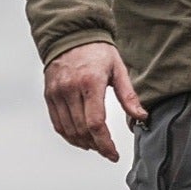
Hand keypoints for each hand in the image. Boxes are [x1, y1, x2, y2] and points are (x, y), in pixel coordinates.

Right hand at [43, 42, 145, 161]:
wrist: (71, 35)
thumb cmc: (97, 51)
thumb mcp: (118, 69)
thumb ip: (129, 96)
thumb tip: (141, 117)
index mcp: (90, 82)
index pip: (95, 123)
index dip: (105, 143)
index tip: (113, 154)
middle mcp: (70, 89)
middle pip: (81, 130)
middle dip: (96, 146)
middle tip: (107, 151)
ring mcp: (57, 93)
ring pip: (68, 130)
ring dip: (82, 143)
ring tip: (95, 146)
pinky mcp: (49, 95)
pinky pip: (57, 123)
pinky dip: (68, 135)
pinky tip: (80, 139)